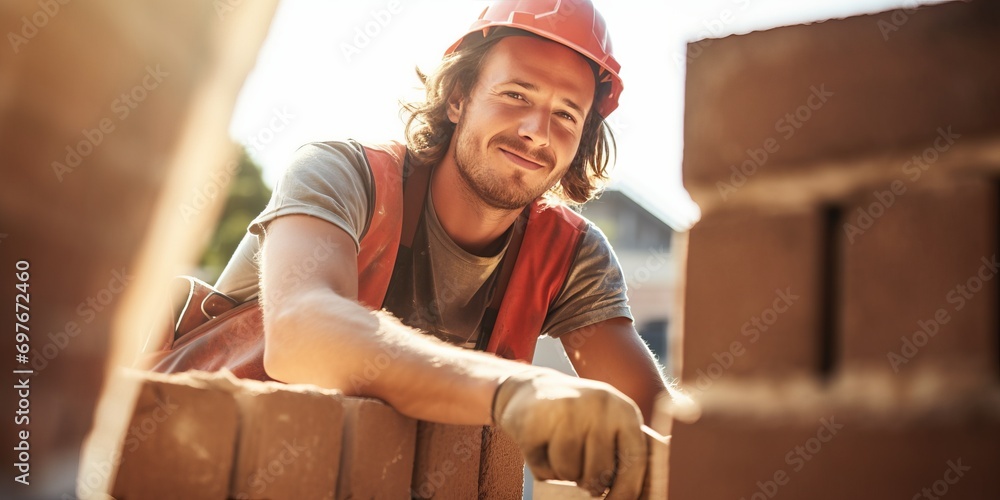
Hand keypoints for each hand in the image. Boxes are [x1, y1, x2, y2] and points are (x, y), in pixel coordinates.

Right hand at [492, 370, 647, 497]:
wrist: (532, 389)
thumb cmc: (576, 418)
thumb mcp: (606, 426)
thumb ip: (620, 455)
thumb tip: (627, 499)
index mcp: (624, 411)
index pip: (634, 460)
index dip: (626, 490)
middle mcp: (599, 405)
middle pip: (599, 471)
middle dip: (588, 482)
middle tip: (579, 471)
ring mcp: (567, 409)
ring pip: (569, 471)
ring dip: (562, 473)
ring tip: (558, 451)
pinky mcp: (536, 420)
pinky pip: (543, 467)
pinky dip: (541, 467)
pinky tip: (541, 445)